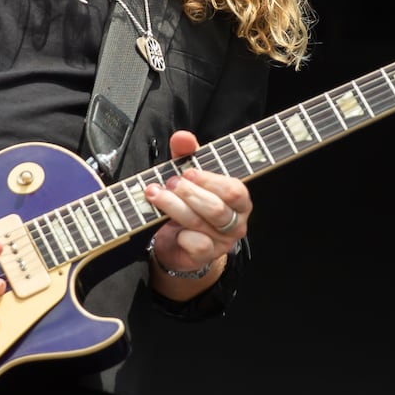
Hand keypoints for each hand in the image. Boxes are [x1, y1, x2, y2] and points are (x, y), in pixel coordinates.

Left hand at [143, 130, 248, 274]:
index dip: (209, 180)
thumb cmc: (189, 204)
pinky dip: (181, 234)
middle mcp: (236, 222)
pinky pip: (197, 245)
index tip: (187, 172)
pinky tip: (169, 226)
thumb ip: (186, 154)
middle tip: (169, 184)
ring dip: (174, 207)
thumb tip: (183, 137)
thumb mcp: (188, 175)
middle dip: (188, 193)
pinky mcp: (206, 257)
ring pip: (201, 224)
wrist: (178, 242)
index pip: (234, 190)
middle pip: (216, 208)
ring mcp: (223, 242)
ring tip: (156, 195)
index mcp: (239, 200)